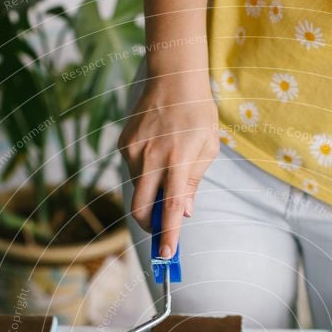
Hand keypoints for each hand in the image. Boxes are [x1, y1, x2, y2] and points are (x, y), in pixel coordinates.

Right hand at [119, 77, 219, 257]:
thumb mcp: (208, 149)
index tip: (166, 254)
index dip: (168, 234)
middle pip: (141, 208)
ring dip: (150, 193)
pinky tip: (157, 152)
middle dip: (149, 225)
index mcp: (178, 161)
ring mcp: (134, 151)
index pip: (171, 207)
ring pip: (137, 190)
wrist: (173, 77)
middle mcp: (152, 158)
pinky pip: (132, 171)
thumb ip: (194, 183)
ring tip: (167, 168)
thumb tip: (183, 211)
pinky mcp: (123, 144)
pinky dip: (144, 173)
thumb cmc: (198, 114)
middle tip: (161, 227)